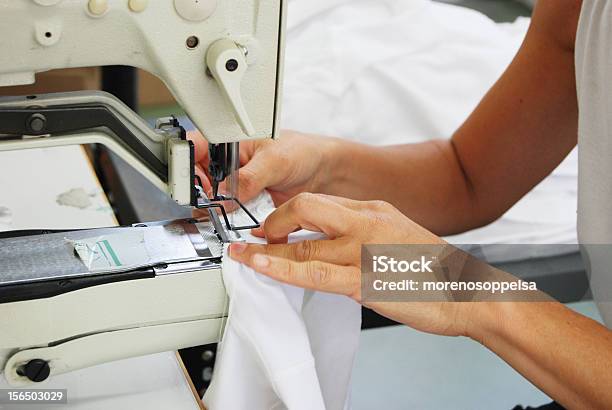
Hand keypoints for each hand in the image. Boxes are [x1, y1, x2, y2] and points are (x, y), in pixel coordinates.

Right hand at [188, 130, 335, 205]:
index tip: (196, 182)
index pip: (193, 149)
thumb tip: (223, 192)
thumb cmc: (302, 152)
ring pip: (211, 200)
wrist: (324, 174)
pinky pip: (229, 214)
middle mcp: (227, 164)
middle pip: (197, 179)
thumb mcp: (274, 161)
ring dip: (215, 209)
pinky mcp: (244, 203)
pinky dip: (230, 219)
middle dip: (201, 193)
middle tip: (212, 201)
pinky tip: (237, 218)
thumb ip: (248, 177)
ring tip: (226, 211)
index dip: (188, 165)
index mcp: (228, 141)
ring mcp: (235, 185)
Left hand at [229, 193, 473, 336]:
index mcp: (373, 210)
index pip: (320, 201)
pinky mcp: (364, 281)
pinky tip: (262, 267)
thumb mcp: (396, 235)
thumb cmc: (431, 269)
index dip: (288, 213)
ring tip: (241, 254)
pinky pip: (314, 274)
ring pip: (303, 245)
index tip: (271, 227)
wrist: (467, 292)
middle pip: (306, 208)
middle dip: (274, 222)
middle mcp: (366, 222)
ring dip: (266, 251)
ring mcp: (364, 251)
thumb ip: (361, 233)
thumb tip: (328, 240)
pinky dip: (282, 270)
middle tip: (256, 238)